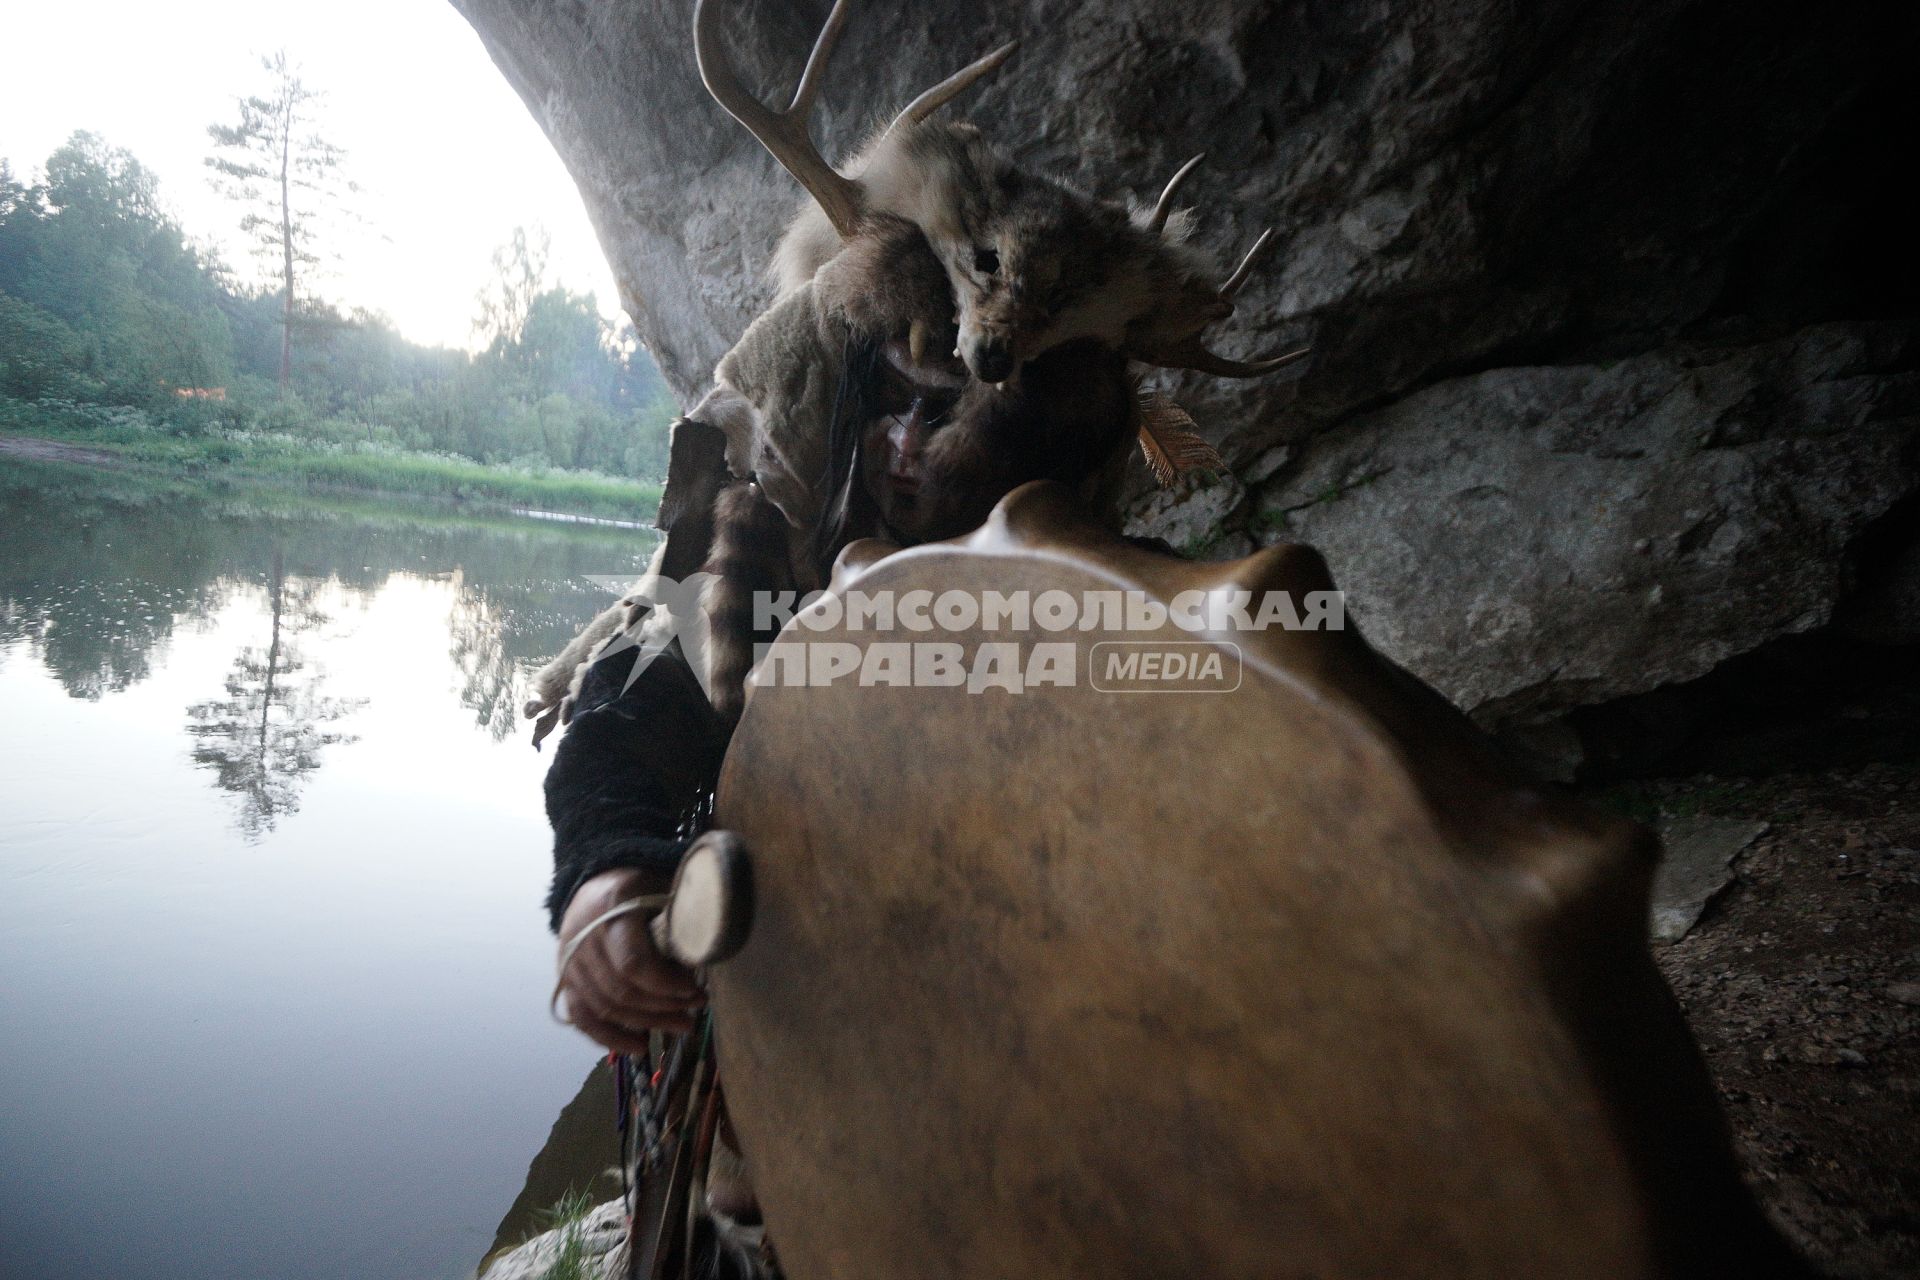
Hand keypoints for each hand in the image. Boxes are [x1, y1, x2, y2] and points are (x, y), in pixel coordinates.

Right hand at [556, 868, 705, 1050]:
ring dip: (646, 1024)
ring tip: (682, 1025)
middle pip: (621, 991)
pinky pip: (582, 1018)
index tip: (695, 990)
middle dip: (664, 1007)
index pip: (633, 964)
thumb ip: (681, 914)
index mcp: (610, 909)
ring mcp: (569, 961)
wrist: (596, 883)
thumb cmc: (640, 886)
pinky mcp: (566, 980)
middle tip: (696, 1010)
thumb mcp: (663, 886)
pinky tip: (638, 1047)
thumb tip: (709, 950)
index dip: (666, 985)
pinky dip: (608, 1037)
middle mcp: (582, 937)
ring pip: (605, 1008)